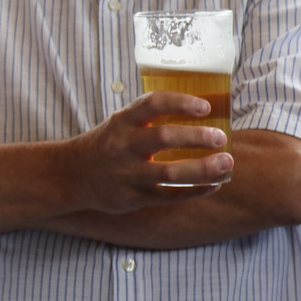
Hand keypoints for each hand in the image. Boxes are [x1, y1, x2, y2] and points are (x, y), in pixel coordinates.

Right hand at [64, 90, 231, 213]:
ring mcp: (128, 173)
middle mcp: (123, 145)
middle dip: (196, 137)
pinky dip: (195, 191)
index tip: (205, 106)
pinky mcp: (133, 197)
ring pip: (170, 172)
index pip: (152, 104)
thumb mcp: (121, 123)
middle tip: (220, 137)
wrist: (73, 174)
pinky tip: (214, 185)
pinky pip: (169, 196)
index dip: (180, 103)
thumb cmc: (109, 144)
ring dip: (202, 168)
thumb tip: (201, 111)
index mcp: (122, 121)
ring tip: (226, 164)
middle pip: (163, 138)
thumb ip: (150, 118)